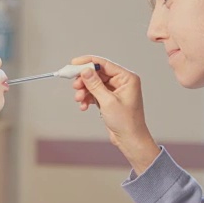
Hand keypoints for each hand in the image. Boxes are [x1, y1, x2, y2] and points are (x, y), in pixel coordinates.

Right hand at [71, 55, 159, 173]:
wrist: (130, 139)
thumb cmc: (126, 122)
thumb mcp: (108, 101)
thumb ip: (95, 84)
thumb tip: (85, 70)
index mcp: (127, 78)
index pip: (104, 64)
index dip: (88, 63)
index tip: (74, 64)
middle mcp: (122, 82)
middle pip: (97, 74)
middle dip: (84, 80)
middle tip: (75, 86)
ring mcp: (115, 91)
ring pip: (94, 84)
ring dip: (84, 91)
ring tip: (79, 99)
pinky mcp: (109, 99)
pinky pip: (94, 93)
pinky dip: (87, 98)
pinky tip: (84, 106)